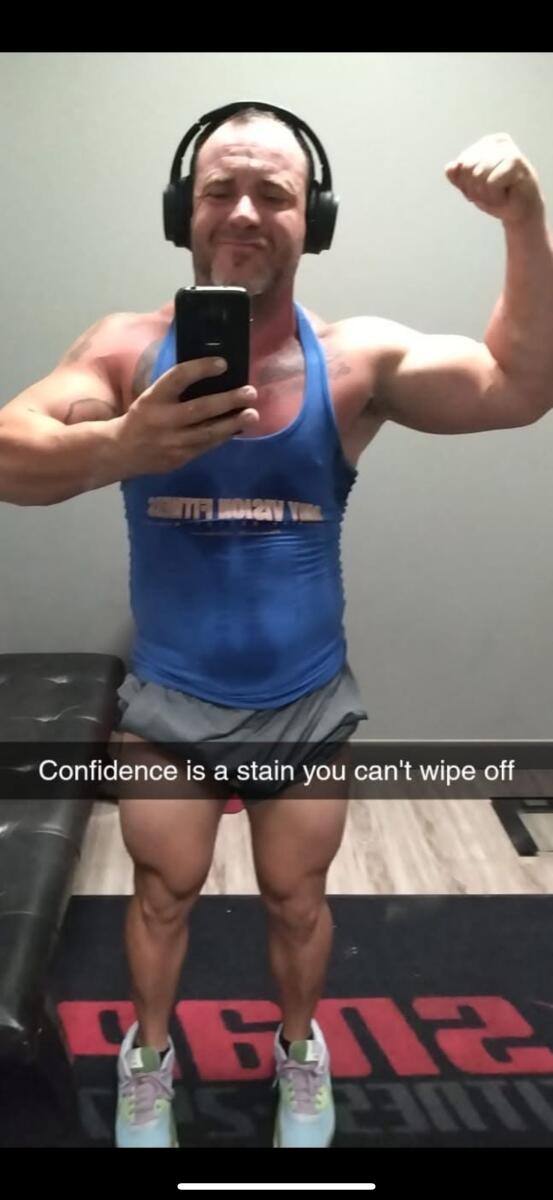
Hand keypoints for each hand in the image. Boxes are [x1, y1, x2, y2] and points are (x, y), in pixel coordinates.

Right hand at [114, 357, 258, 476]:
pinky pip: (206, 446)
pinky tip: (237, 428)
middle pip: (200, 408)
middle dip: (228, 400)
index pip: (178, 377)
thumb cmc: (143, 417)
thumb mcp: (151, 397)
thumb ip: (175, 390)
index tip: (223, 363)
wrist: (122, 451)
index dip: (201, 369)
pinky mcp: (180, 458)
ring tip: (252, 414)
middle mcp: (163, 420)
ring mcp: (172, 442)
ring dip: (233, 423)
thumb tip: (213, 377)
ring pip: (208, 432)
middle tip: (250, 392)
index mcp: (153, 398)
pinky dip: (223, 436)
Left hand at [445, 133, 543, 225]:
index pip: (461, 164)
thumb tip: (449, 167)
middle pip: (467, 167)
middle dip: (474, 189)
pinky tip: (505, 196)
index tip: (480, 190)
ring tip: (498, 195)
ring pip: (477, 175)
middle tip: (490, 194)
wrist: (520, 211)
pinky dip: (494, 197)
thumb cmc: (498, 196)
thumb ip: (458, 177)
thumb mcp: (472, 188)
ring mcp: (507, 150)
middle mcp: (496, 143)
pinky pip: (490, 183)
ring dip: (484, 195)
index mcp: (486, 144)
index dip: (466, 184)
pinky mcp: (515, 161)